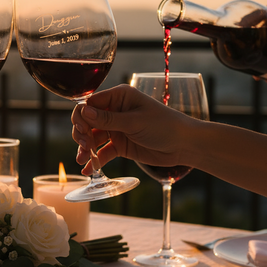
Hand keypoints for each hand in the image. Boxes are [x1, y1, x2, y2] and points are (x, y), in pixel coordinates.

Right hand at [71, 85, 196, 174]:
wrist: (184, 145)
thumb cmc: (164, 125)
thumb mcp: (134, 122)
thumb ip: (108, 119)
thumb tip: (84, 112)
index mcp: (118, 97)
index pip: (90, 103)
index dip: (81, 116)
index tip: (82, 130)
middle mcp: (114, 111)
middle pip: (87, 121)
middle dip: (81, 133)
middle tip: (85, 146)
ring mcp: (116, 129)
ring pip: (92, 137)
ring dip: (85, 148)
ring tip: (82, 159)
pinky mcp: (120, 145)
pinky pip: (102, 152)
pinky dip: (94, 160)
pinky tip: (88, 169)